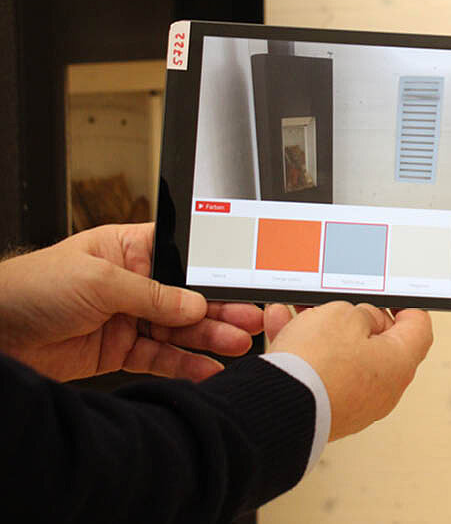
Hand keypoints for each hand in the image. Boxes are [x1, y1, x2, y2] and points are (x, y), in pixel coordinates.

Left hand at [0, 223, 262, 381]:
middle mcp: (133, 283)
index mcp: (129, 249)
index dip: (215, 270)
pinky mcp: (119, 351)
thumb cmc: (29, 288)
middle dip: (221, 308)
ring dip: (210, 338)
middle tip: (252, 318)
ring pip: (180, 330)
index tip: (246, 281)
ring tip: (237, 344)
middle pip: (188, 296)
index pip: (183, 257)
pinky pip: (160, 358)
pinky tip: (207, 369)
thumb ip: (152, 295)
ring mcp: (128, 318)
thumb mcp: (97, 280)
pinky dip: (184, 365)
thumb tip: (194, 305)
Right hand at [264, 302, 432, 440]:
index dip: (406, 306)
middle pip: (378, 343)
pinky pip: (322, 372)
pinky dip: (307, 352)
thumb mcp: (343, 315)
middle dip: (354, 318)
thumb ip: (360, 313)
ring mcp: (355, 403)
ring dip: (323, 332)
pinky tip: (283, 330)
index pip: (417, 329)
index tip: (392, 297)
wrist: (278, 409)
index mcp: (398, 363)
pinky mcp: (328, 410)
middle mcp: (382, 389)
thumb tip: (361, 323)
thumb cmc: (318, 365)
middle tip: (336, 304)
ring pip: (343, 356)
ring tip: (300, 313)